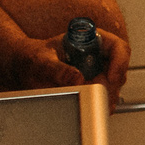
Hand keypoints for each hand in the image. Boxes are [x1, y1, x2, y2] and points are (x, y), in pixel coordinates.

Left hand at [0, 24, 130, 97]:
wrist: (24, 68)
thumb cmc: (32, 58)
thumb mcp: (42, 61)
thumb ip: (58, 70)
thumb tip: (77, 78)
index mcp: (91, 39)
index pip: (118, 48)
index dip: (120, 63)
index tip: (111, 78)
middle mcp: (97, 55)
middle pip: (119, 71)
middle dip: (110, 86)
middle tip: (95, 95)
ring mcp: (97, 71)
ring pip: (114, 86)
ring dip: (106, 97)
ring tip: (87, 100)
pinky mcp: (93, 86)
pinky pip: (105, 97)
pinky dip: (100, 104)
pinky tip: (88, 105)